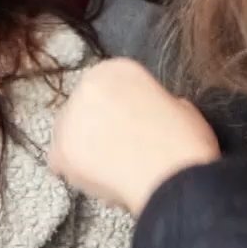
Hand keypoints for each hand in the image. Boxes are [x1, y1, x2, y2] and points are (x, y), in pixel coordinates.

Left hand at [50, 59, 219, 216]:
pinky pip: (62, 162)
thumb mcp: (178, 105)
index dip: (121, 109)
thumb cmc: (185, 144)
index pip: (108, 86)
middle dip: (99, 128)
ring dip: (88, 149)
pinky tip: (103, 179)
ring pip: (70, 134)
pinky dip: (79, 172)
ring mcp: (70, 118)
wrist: (177, 178)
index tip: (133, 124)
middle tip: (121, 149)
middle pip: (84, 108)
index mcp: (117, 68)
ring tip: (116, 168)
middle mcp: (87, 86)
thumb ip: (151, 102)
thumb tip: (147, 114)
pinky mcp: (61, 151)